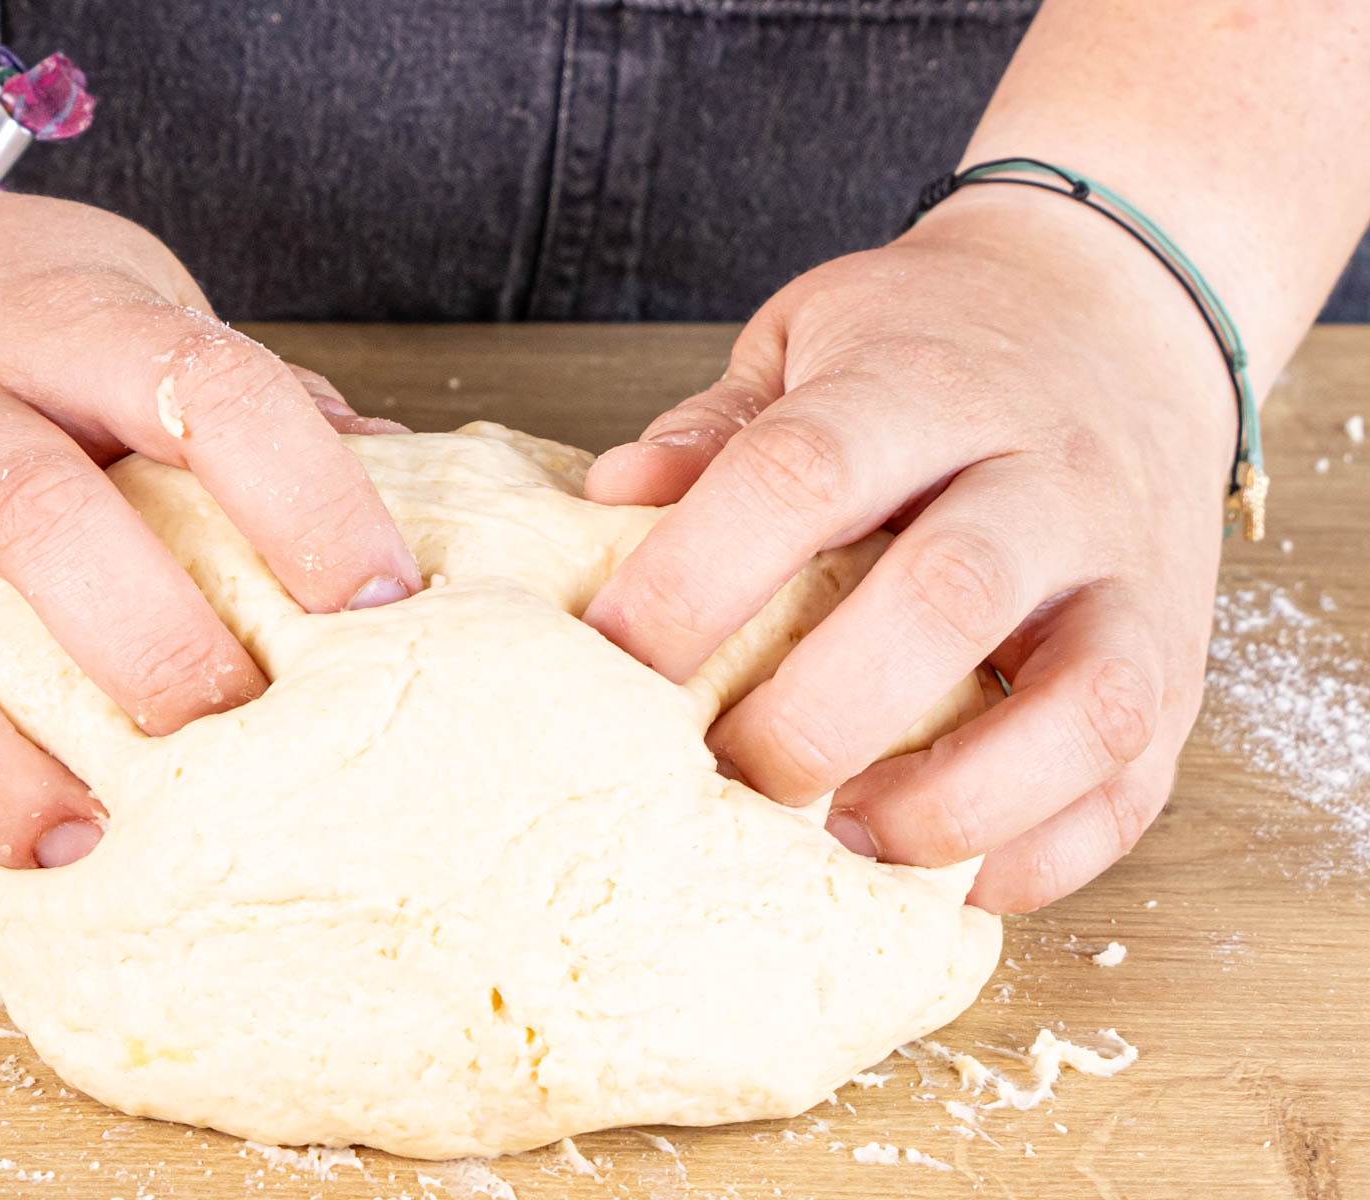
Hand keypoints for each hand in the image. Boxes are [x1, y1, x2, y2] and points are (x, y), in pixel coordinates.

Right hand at [0, 179, 419, 955]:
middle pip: (37, 522)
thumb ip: (246, 397)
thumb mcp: (124, 295)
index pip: (197, 392)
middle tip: (247, 729)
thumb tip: (413, 493)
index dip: (303, 497)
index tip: (383, 602)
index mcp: (56, 328)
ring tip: (93, 856)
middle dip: (155, 645)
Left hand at [582, 187, 1231, 911]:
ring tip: (840, 838)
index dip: (694, 576)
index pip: (801, 474)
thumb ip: (721, 426)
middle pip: (946, 598)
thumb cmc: (935, 343)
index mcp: (925, 387)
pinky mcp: (1179, 661)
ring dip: (951, 801)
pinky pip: (1136, 779)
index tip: (610, 657)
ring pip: (1079, 705)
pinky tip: (948, 877)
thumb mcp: (814, 338)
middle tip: (722, 770)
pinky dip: (1045, 852)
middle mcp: (1047, 478)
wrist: (1124, 312)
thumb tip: (613, 495)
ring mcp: (1129, 575)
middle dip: (815, 713)